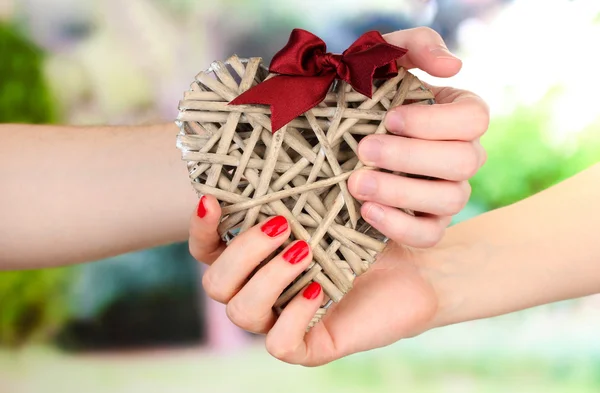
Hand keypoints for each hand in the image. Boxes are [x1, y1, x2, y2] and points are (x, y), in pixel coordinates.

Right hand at [190, 203, 439, 365]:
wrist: (416, 267)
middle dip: (242, 252)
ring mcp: (279, 320)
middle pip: (215, 283)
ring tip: (304, 250)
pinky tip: (318, 289)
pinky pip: (279, 343)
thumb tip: (265, 143)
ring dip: (268, 277)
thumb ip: (289, 187)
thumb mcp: (325, 202)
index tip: (212, 200)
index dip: (200, 228)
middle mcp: (259, 290)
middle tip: (282, 225)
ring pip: (241, 311)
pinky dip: (293, 315)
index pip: (206, 250)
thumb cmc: (366, 229)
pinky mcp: (308, 346)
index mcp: (254, 258)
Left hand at [347, 27, 488, 247]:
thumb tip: (453, 66)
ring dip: (400, 191)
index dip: (434, 122)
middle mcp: (460, 155)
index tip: (390, 119)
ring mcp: (447, 194)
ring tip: (356, 183)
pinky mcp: (426, 226)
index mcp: (456, 114)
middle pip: (464, 161)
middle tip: (364, 150)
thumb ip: (416, 46)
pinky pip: (429, 235)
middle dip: (410, 156)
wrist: (322, 141)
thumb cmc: (358, 94)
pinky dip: (399, 225)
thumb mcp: (380, 59)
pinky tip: (366, 211)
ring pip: (450, 199)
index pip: (474, 119)